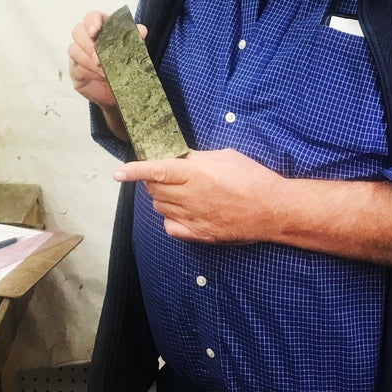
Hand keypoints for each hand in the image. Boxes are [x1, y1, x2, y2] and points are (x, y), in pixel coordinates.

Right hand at [68, 10, 146, 138]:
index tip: (95, 32)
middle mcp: (87, 38)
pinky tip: (99, 76)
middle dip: (88, 45)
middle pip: (78, 31)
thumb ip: (136, 39)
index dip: (92, 22)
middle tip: (99, 59)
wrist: (121, 90)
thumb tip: (141, 30)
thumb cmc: (125, 66)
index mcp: (102, 28)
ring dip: (89, 61)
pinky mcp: (75, 69)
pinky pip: (75, 67)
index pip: (91, 17)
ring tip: (104, 71)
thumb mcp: (133, 52)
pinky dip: (88, 71)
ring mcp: (78, 53)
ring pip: (74, 49)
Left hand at [114, 149, 281, 243]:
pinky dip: (170, 218)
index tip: (119, 172)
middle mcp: (190, 196)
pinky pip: (170, 227)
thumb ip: (198, 158)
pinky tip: (181, 211)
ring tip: (178, 191)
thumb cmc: (253, 178)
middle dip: (153, 179)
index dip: (135, 170)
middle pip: (155, 189)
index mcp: (196, 174)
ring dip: (162, 197)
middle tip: (165, 174)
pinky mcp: (199, 234)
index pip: (157, 170)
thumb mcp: (225, 157)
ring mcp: (193, 218)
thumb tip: (180, 158)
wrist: (273, 210)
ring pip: (160, 207)